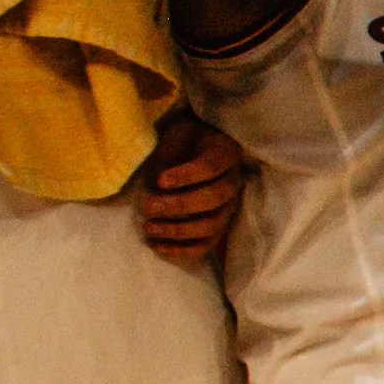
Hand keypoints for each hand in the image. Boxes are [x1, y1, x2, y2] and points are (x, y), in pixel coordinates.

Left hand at [133, 111, 244, 262]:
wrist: (194, 146)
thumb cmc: (183, 139)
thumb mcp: (175, 134)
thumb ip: (169, 153)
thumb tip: (155, 184)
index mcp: (226, 153)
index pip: (211, 166)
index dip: (186, 176)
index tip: (160, 181)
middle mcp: (233, 181)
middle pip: (214, 199)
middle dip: (179, 206)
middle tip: (150, 207)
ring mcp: (228, 206)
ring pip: (212, 225)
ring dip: (179, 230)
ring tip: (150, 228)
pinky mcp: (219, 225)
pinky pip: (206, 244)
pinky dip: (182, 249)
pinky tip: (157, 246)